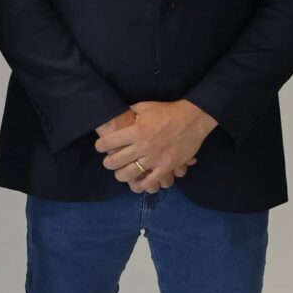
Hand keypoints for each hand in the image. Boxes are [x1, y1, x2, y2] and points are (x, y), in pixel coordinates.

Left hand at [95, 100, 214, 193]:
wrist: (193, 118)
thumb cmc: (167, 110)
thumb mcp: (145, 106)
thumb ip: (130, 111)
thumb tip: (118, 112)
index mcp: (135, 130)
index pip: (109, 142)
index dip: (100, 146)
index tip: (100, 147)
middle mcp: (143, 146)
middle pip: (116, 161)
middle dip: (108, 163)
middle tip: (108, 163)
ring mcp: (155, 158)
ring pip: (130, 174)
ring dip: (121, 176)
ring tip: (120, 174)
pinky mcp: (167, 166)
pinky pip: (151, 181)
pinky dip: (142, 185)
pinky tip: (137, 185)